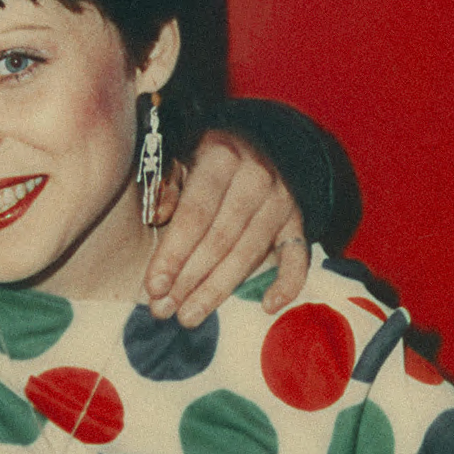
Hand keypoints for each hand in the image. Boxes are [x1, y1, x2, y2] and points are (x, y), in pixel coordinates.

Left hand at [143, 129, 310, 324]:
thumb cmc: (204, 152)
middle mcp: (257, 177)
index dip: (173, 254)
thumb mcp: (178, 151)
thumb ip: (164, 182)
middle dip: (189, 280)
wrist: (258, 137)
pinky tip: (268, 307)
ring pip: (249, 254)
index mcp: (222, 156)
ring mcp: (282, 199)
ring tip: (189, 316)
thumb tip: (157, 217)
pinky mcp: (299, 219)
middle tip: (163, 310)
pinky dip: (288, 283)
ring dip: (217, 290)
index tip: (153, 286)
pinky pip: (298, 256)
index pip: (195, 214)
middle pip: (220, 240)